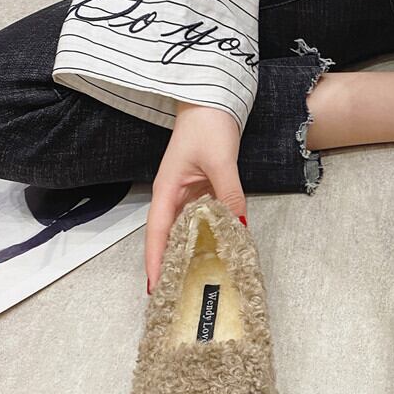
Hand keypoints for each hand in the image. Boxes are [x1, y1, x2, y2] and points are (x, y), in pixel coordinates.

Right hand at [145, 102, 244, 291]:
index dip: (154, 261)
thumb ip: (229, 194)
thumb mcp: (220, 161)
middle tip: (176, 294)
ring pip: (186, 230)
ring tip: (195, 280)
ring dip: (189, 253)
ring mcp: (187, 193)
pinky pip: (202, 219)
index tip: (155, 287)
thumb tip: (238, 226)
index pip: (156, 233)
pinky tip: (218, 249)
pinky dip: (207, 235)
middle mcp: (173, 196)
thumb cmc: (207, 125)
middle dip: (169, 264)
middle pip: (168, 237)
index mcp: (167, 191)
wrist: (211, 99)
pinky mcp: (201, 189)